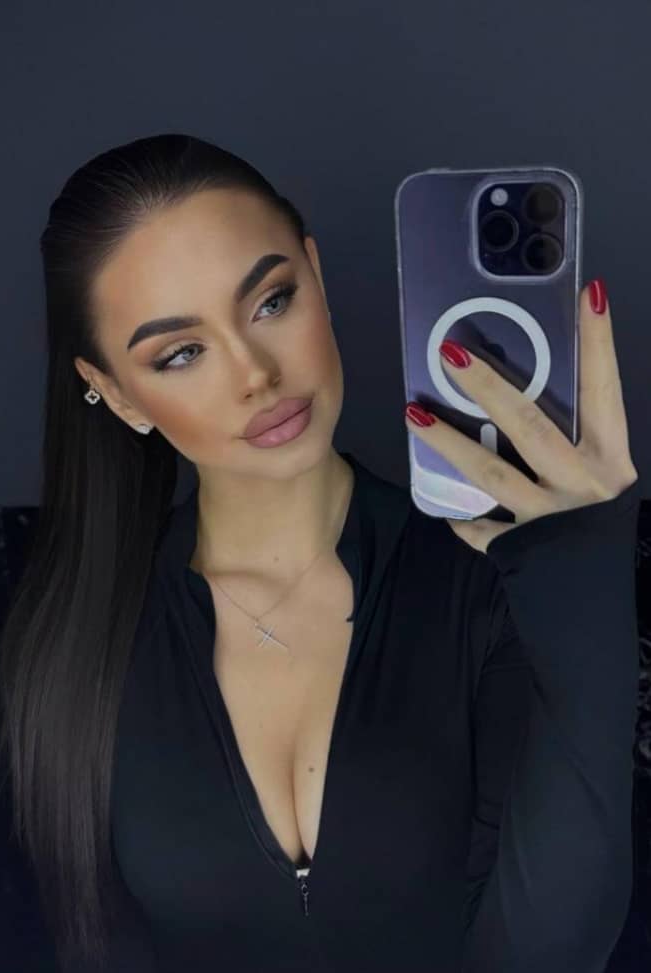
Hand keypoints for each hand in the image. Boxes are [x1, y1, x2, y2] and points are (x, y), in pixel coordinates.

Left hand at [404, 280, 638, 554]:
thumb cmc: (623, 539)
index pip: (605, 390)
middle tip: (450, 352)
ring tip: (415, 416)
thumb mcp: (615, 480)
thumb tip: (553, 398)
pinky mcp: (523, 550)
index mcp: (611, 460)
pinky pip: (485, 533)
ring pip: (492, 474)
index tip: (587, 294)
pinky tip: (444, 512)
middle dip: (488, 387)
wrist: (625, 609)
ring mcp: (548, 517)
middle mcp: (582, 483)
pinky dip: (465, 524)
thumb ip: (590, 444)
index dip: (598, 343)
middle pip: (530, 425)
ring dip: (451, 443)